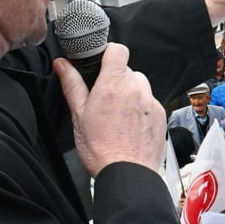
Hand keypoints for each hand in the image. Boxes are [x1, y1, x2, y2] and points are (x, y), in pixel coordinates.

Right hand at [56, 43, 165, 174]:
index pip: (118, 50)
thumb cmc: (101, 149)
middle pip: (128, 71)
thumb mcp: (79, 115)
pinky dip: (141, 109)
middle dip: (116, 81)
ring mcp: (151, 102)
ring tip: (118, 116)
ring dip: (130, 94)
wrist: (127, 173)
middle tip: (105, 101)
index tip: (103, 62)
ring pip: (140, 86)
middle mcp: (136, 89)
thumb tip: (63, 65)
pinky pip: (150, 103)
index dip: (109, 53)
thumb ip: (73, 85)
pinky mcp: (161, 115)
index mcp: (113, 85)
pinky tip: (130, 125)